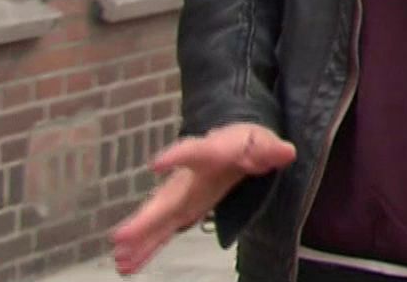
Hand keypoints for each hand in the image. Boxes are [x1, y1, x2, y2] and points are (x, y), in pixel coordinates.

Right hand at [111, 122, 294, 274]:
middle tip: (120, 236)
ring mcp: (182, 196)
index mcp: (210, 152)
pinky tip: (126, 265)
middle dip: (144, 218)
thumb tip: (286, 153)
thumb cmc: (247, 141)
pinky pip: (162, 232)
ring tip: (119, 259)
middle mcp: (188, 177)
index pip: (194, 151)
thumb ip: (271, 149)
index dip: (176, 156)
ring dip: (139, 240)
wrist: (234, 143)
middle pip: (165, 197)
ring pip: (158, 220)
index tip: (156, 164)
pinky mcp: (181, 211)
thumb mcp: (264, 142)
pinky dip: (146, 248)